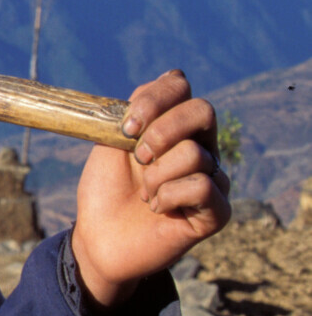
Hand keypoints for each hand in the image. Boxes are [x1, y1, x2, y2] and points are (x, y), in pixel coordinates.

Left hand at [72, 70, 229, 310]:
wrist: (98, 237)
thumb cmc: (104, 189)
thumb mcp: (109, 142)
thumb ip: (136, 110)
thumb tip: (172, 79)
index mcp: (172, 125)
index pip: (180, 86)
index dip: (154, 99)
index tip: (126, 126)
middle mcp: (200, 147)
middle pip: (202, 110)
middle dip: (161, 131)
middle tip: (137, 158)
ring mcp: (212, 177)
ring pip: (193, 154)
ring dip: (155, 175)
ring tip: (145, 193)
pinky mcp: (217, 211)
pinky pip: (202, 186)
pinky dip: (168, 196)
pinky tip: (158, 209)